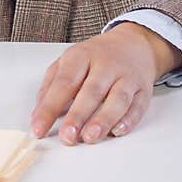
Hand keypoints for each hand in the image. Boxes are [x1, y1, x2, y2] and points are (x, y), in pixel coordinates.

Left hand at [29, 22, 181, 143]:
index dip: (49, 107)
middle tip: (67, 136)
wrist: (133, 44)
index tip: (38, 128)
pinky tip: (117, 131)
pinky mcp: (143, 90)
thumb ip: (50, 86)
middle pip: (91, 91)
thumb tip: (38, 114)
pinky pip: (138, 106)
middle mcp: (106, 64)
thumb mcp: (68, 62)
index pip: (63, 83)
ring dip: (104, 120)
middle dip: (77, 116)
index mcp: (81, 55)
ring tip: (89, 137)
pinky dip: (129, 120)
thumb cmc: (95, 58)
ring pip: (117, 99)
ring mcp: (126, 76)